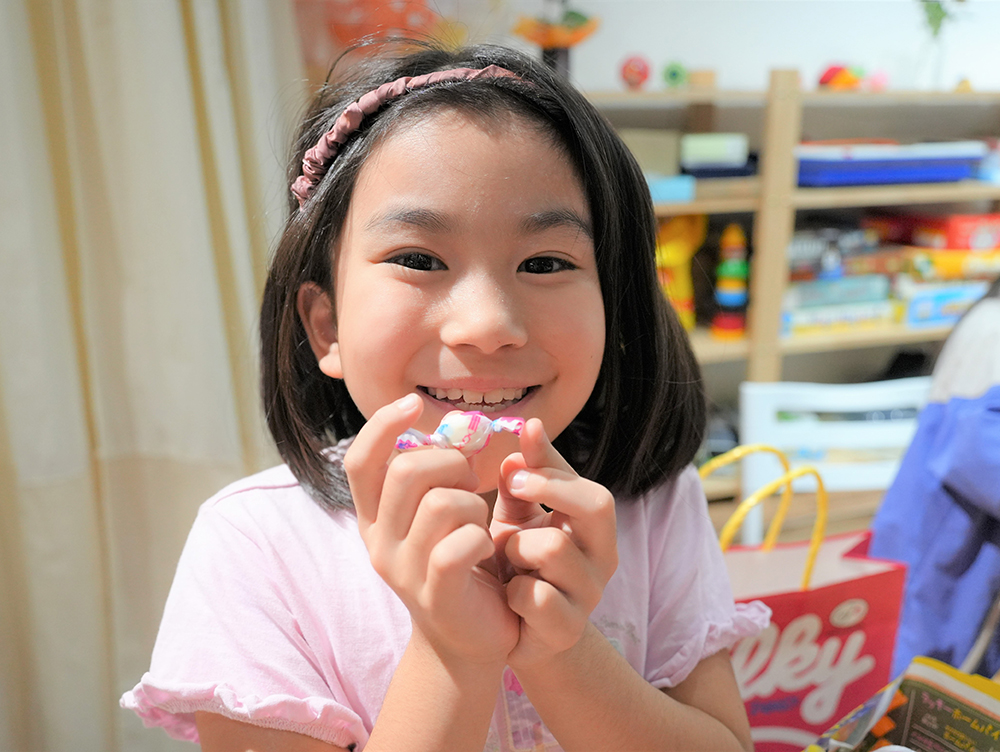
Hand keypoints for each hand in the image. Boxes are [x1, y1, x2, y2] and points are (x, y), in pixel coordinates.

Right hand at [344, 395, 518, 666]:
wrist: (470, 640)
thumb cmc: (461, 564)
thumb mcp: (441, 516)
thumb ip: (439, 476)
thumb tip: (457, 428)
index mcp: (375, 518)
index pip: (361, 460)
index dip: (382, 425)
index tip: (413, 403)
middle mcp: (379, 542)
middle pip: (406, 472)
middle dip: (451, 464)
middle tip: (470, 484)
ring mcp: (403, 571)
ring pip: (440, 503)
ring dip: (473, 503)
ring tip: (480, 523)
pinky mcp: (435, 594)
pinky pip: (460, 544)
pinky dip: (482, 537)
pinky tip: (486, 550)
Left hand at [489, 418, 617, 667]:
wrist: (515, 632)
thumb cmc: (520, 565)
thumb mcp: (519, 517)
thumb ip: (524, 478)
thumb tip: (528, 427)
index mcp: (594, 527)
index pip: (590, 485)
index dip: (552, 466)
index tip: (516, 459)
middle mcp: (603, 557)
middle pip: (599, 505)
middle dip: (551, 489)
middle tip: (513, 489)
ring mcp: (589, 596)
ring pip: (554, 548)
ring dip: (518, 549)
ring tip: (508, 560)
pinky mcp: (565, 630)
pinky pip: (537, 597)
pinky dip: (513, 592)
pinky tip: (508, 596)